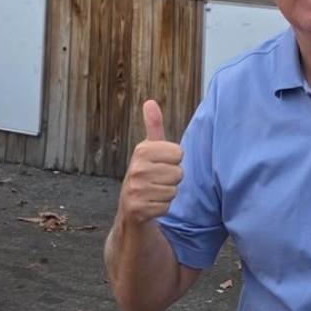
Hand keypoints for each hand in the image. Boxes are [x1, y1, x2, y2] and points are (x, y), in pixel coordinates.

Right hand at [117, 100, 183, 223]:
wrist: (130, 208)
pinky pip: (167, 206)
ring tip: (154, 192)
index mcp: (142, 150)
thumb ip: (153, 126)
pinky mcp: (138, 209)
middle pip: (179, 173)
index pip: (179, 153)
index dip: (174, 161)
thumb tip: (150, 101)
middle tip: (158, 181)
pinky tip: (152, 205)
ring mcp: (136, 189)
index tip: (161, 164)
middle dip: (172, 179)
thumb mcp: (149, 149)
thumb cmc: (146, 175)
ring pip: (174, 190)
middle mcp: (136, 168)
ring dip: (167, 194)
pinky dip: (162, 208)